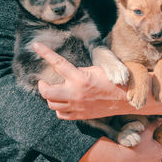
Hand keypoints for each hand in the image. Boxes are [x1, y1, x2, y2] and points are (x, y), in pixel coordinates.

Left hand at [33, 43, 161, 118]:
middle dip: (42, 86)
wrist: (125, 98)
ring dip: (51, 97)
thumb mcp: (96, 69)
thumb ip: (78, 71)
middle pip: (46, 92)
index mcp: (80, 78)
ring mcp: (77, 106)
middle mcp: (75, 93)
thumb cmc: (113, 81)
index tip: (35, 45)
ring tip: (57, 91)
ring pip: (52, 104)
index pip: (57, 63)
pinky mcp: (80, 115)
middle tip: (44, 81)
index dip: (45, 52)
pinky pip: (61, 114)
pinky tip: (64, 102)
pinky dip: (59, 108)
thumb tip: (66, 73)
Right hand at [78, 119, 161, 161]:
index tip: (156, 121)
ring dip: (147, 144)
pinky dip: (141, 151)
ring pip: (150, 150)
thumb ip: (154, 124)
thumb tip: (160, 119)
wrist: (120, 159)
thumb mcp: (146, 131)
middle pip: (157, 144)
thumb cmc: (135, 145)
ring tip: (140, 136)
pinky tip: (136, 146)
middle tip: (147, 127)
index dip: (159, 127)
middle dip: (152, 136)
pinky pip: (143, 156)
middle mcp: (158, 160)